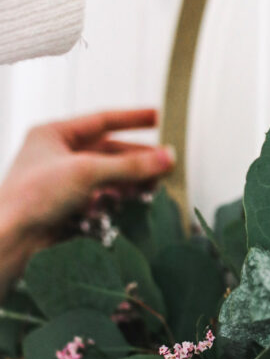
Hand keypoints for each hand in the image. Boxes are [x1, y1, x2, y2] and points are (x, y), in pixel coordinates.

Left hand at [0, 110, 174, 293]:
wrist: (11, 241)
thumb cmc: (31, 198)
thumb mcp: (87, 172)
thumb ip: (130, 165)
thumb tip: (166, 157)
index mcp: (53, 135)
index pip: (102, 120)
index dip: (133, 118)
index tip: (160, 116)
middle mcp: (58, 156)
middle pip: (109, 151)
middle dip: (137, 158)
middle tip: (166, 162)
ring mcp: (63, 183)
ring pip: (108, 176)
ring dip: (132, 180)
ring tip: (155, 185)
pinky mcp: (69, 208)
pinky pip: (103, 198)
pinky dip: (119, 199)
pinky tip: (133, 202)